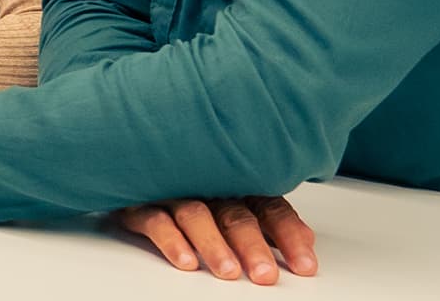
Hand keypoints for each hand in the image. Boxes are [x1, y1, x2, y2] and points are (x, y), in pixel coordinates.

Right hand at [111, 196, 316, 284]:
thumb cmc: (188, 187)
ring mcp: (173, 191)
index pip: (270, 209)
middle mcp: (207, 185)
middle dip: (252, 246)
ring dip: (214, 246)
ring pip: (197, 216)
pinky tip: (185, 261)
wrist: (132, 164)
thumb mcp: (234, 205)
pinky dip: (172, 240)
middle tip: (264, 275)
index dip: (289, 236)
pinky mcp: (139, 201)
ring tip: (228, 272)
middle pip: (235, 214)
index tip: (304, 266)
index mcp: (236, 185)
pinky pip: (155, 219)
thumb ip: (268, 221)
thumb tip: (307, 240)